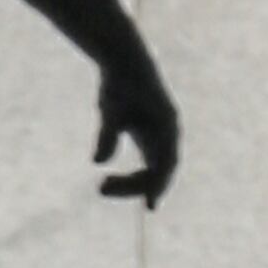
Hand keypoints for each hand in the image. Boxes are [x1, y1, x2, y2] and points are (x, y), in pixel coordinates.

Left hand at [95, 44, 179, 205]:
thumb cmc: (119, 83)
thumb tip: (98, 161)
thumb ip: (108, 134)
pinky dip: (133, 177)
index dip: (157, 186)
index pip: (165, 165)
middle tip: (101, 188)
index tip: (147, 206)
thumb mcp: (111, 108)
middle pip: (158, 171)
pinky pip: (147, 165)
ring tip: (102, 186)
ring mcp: (161, 136)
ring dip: (131, 183)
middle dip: (133, 185)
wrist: (124, 61)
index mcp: (166, 127)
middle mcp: (168, 134)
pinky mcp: (150, 137)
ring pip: (153, 170)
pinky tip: (111, 184)